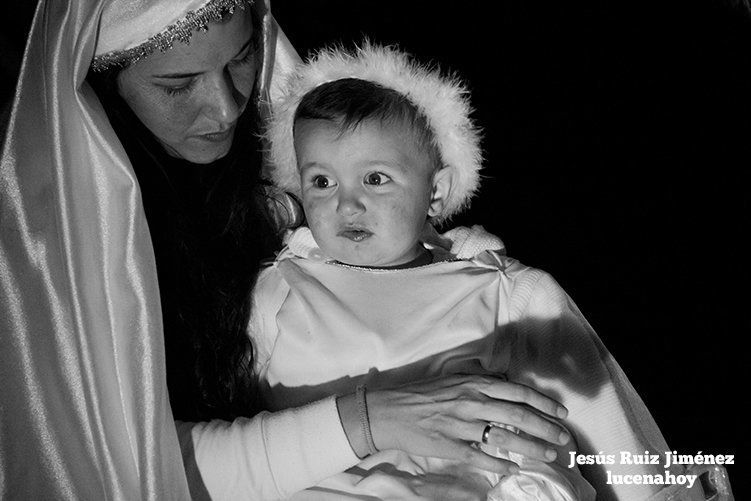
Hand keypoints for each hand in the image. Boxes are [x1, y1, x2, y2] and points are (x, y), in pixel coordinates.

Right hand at [365, 374, 569, 473]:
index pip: (518, 393)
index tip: (562, 412)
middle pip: (519, 416)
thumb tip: (508, 390)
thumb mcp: (454, 380)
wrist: (389, 410)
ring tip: (548, 455)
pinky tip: (513, 470)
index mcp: (475, 384)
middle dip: (546, 428)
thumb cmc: (422, 394)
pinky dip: (500, 466)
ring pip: (505, 439)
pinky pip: (481, 458)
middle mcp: (472, 402)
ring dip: (531, 448)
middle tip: (563, 438)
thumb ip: (480, 384)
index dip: (544, 403)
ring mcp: (461, 426)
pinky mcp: (450, 446)